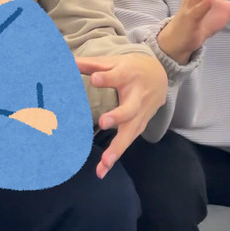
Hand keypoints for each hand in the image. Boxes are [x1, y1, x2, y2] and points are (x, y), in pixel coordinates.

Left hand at [75, 53, 167, 178]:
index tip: (95, 79)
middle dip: (118, 116)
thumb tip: (69, 61)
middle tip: (103, 122)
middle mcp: (137, 97)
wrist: (160, 76)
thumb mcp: (113, 62)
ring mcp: (140, 115)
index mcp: (128, 75)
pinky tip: (102, 170)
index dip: (106, 79)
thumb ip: (91, 64)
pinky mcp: (139, 127)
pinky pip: (127, 143)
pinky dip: (115, 157)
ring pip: (130, 132)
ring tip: (105, 162)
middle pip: (130, 109)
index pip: (117, 76)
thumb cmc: (131, 68)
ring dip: (117, 148)